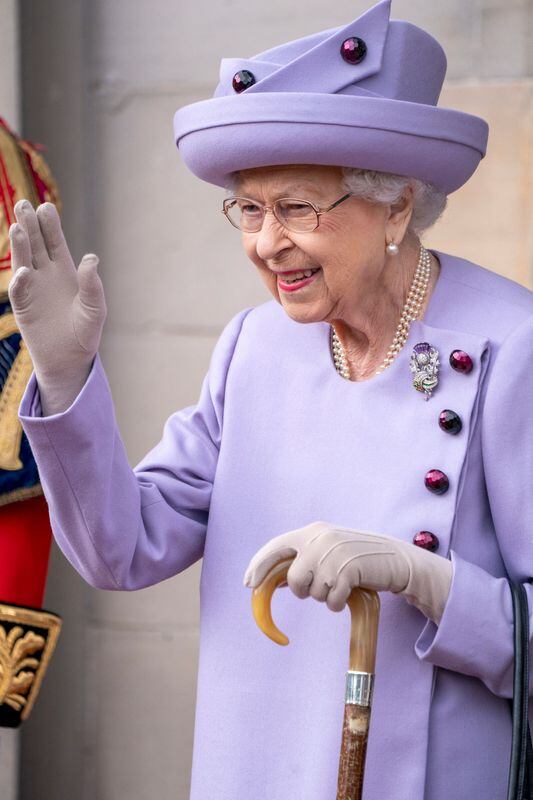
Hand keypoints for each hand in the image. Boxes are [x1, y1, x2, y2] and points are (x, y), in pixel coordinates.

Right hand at [8, 200, 106, 414]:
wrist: (71, 359)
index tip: (46, 207)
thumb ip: (92, 285)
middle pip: (35, 244)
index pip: (55, 242)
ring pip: (23, 260)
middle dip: (30, 225)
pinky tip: (25, 272)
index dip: (50, 225)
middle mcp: (46, 274)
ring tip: (18, 226)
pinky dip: (20, 280)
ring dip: (19, 244)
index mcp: (65, 271)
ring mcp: (32, 288)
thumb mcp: (95, 308)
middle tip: (24, 204)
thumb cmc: (86, 332)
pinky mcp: (23, 306)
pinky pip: (18, 289)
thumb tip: (90, 258)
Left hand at [243, 521, 452, 623]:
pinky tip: (349, 592)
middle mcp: (320, 539)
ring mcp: (334, 555)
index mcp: (313, 531)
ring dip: (324, 597)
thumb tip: (274, 581)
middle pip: (294, 579)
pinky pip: (330, 601)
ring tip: (340, 584)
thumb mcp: (328, 551)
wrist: (395, 558)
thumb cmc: (358, 558)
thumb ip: (303, 560)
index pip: (276, 547)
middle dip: (303, 591)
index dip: (259, 565)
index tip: (248, 583)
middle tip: (320, 587)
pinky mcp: (349, 571)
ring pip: (312, 592)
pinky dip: (337, 603)